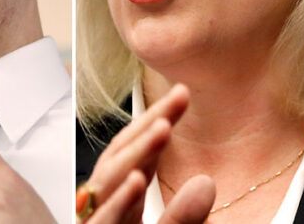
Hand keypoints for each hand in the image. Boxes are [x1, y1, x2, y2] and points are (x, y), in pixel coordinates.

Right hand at [82, 84, 214, 223]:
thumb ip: (183, 217)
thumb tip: (206, 182)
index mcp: (124, 197)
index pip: (141, 152)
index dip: (159, 119)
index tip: (183, 93)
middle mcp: (106, 202)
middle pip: (122, 154)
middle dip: (148, 123)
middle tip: (180, 95)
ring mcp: (97, 220)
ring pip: (110, 180)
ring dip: (136, 153)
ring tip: (163, 128)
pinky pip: (106, 219)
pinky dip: (120, 199)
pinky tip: (137, 178)